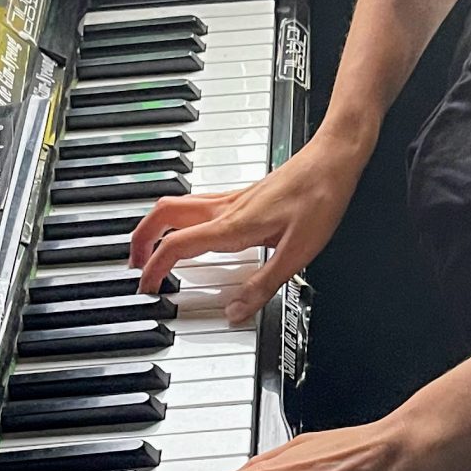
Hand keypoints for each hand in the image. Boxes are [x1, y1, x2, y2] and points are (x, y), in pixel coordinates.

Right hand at [128, 132, 365, 324]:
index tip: (146, 288)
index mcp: (232, 226)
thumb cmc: (320, 197)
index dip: (155, 270)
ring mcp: (232, 199)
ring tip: (155, 252)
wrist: (334, 159)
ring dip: (157, 228)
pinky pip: (196, 206)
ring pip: (176, 207)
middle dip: (141, 240)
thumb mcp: (298, 253)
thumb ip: (263, 285)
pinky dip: (180, 222)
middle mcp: (225, 209)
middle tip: (136, 265)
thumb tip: (236, 311)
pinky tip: (193, 234)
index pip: (176, 247)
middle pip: (162, 216)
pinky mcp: (243, 196)